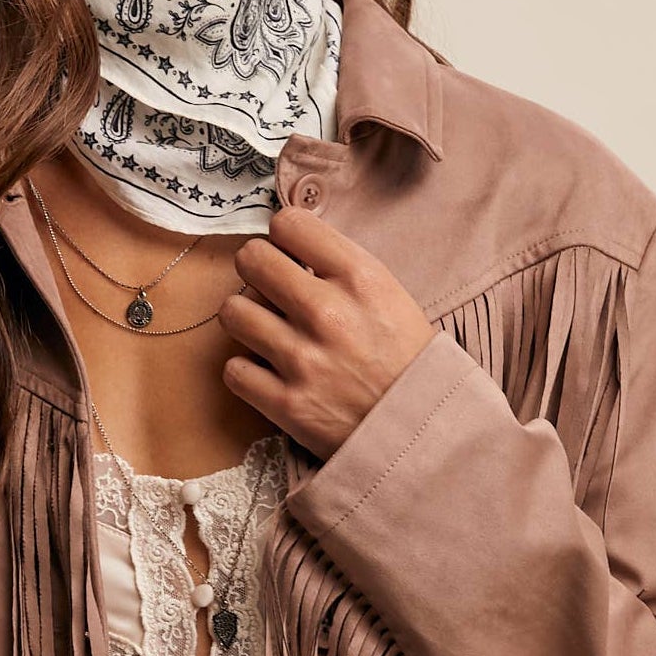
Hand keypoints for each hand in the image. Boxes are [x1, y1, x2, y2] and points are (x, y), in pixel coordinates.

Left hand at [219, 205, 436, 460]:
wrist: (423, 431)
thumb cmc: (407, 361)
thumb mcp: (390, 296)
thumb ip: (340, 269)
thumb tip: (289, 249)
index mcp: (359, 277)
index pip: (288, 224)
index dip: (283, 238)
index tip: (289, 255)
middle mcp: (326, 312)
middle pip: (251, 260)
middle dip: (256, 271)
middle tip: (269, 290)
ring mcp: (302, 359)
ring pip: (232, 313)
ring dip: (246, 320)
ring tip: (267, 332)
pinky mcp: (285, 404)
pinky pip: (234, 370)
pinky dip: (247, 372)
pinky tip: (269, 372)